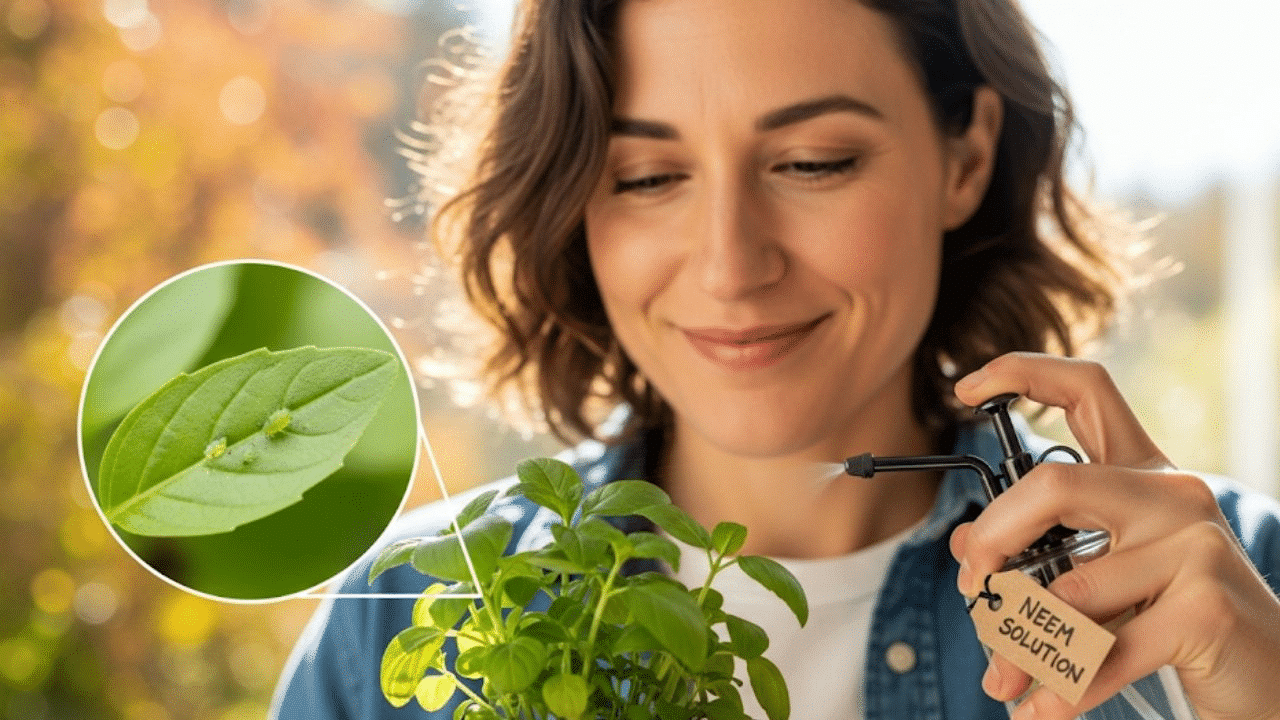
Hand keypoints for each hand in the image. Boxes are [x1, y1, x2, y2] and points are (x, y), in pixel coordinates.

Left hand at [949, 352, 1279, 719]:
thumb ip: (1041, 555)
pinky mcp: (1206, 607)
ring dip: (1025, 644)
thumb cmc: (1175, 618)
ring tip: (1007, 679)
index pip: (1086, 390)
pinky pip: (1104, 650)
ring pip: (1070, 590)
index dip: (1021, 373)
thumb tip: (967, 548)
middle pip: (1054, 487)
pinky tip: (1042, 710)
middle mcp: (1173, 493)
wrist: (1270, 679)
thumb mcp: (1104, 577)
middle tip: (972, 586)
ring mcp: (1196, 546)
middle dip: (995, 538)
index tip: (963, 387)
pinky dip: (1064, 687)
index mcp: (1144, 473)